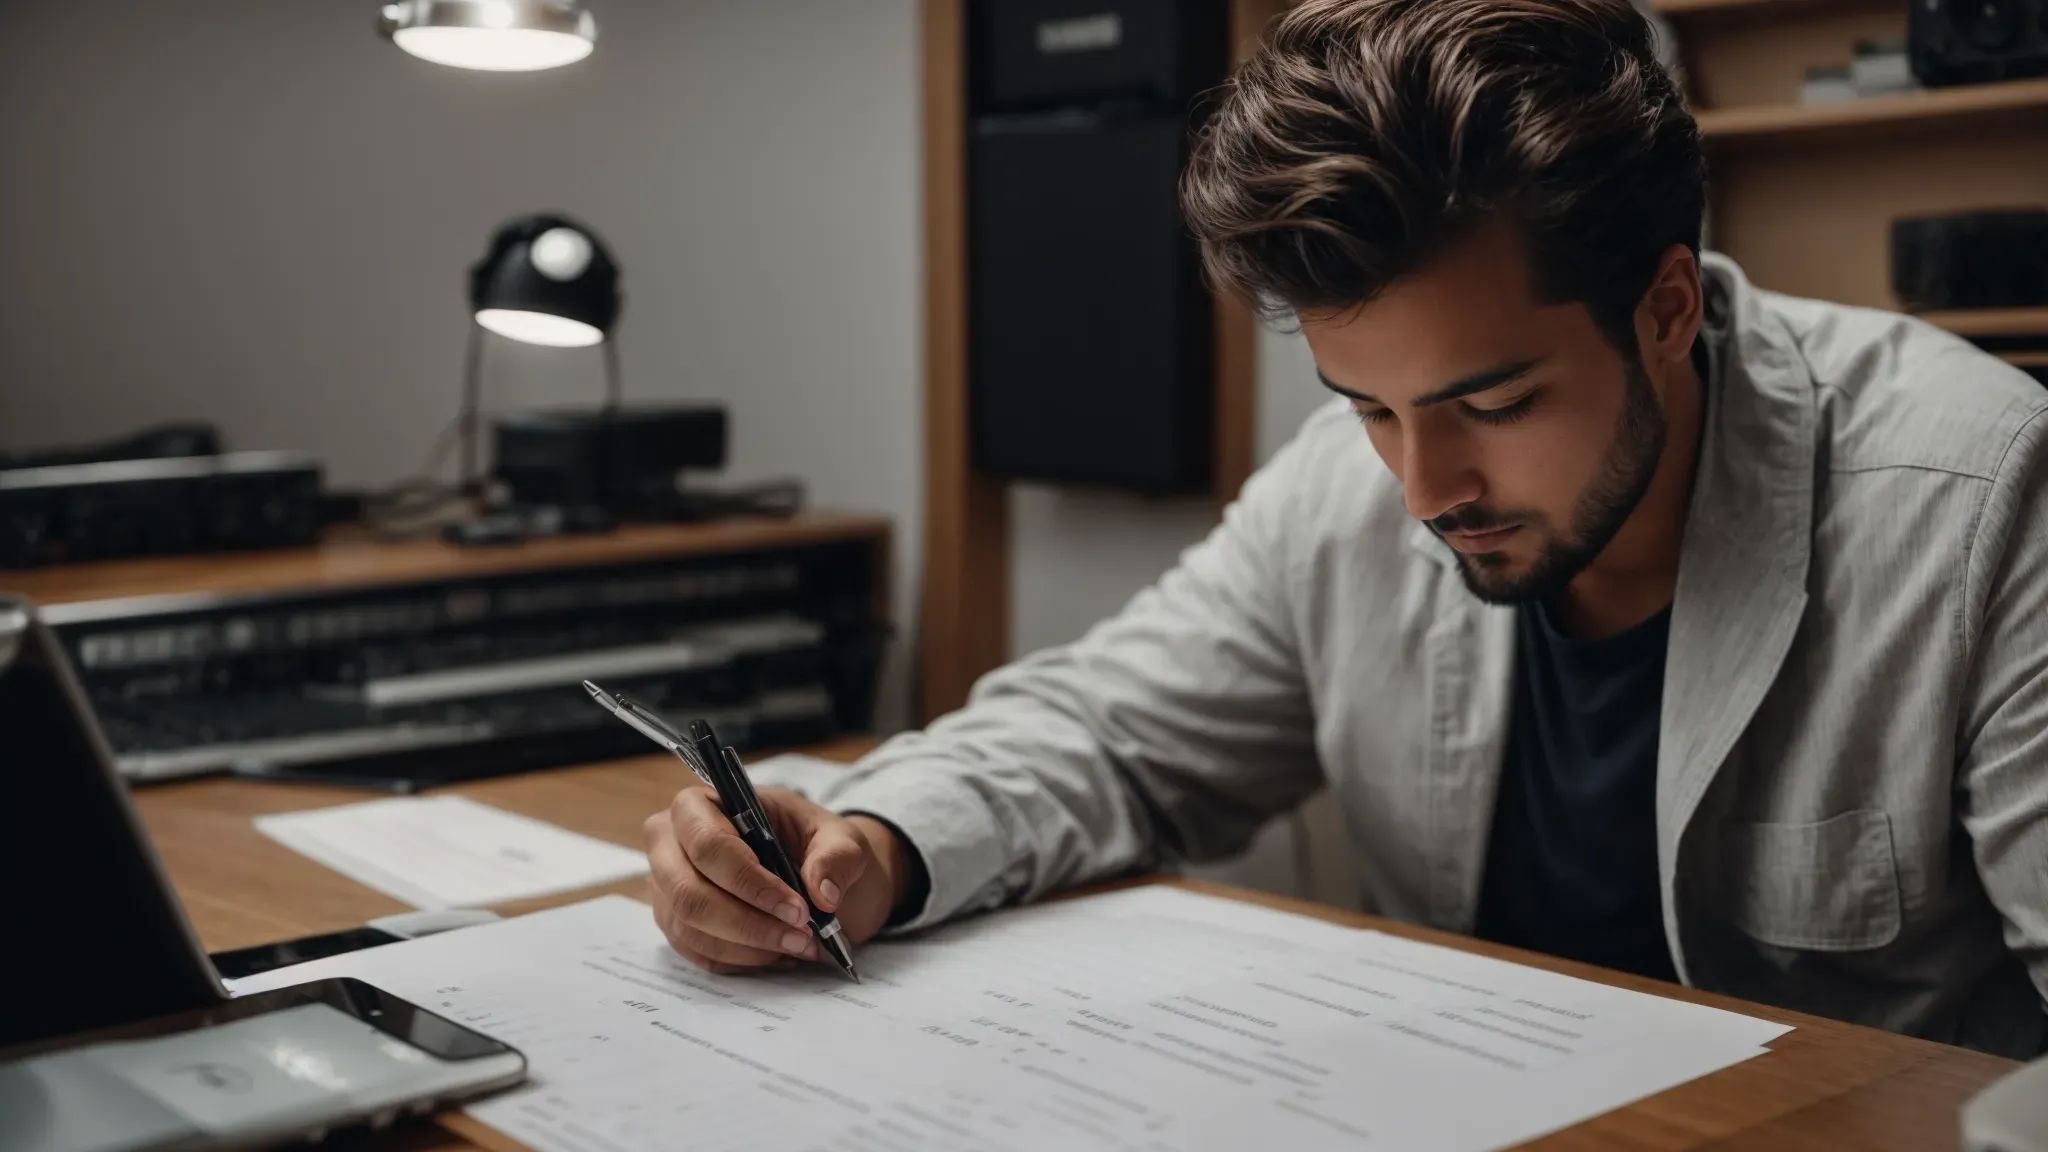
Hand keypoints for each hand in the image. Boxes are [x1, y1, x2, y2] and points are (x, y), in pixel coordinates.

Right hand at [642, 784, 909, 974]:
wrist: (808, 870)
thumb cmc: (812, 843)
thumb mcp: (840, 838)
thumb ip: (836, 857)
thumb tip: (822, 893)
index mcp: (702, 805)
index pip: (708, 845)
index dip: (749, 882)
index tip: (798, 909)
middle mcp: (670, 844)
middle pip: (690, 894)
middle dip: (749, 923)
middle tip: (802, 936)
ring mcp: (667, 888)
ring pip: (692, 930)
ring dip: (751, 947)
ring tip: (800, 945)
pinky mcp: (675, 924)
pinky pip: (698, 953)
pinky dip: (742, 961)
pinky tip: (778, 954)